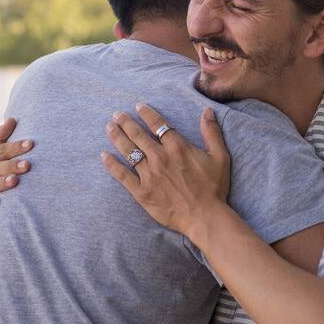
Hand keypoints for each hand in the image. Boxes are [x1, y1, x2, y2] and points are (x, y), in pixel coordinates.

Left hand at [100, 103, 230, 239]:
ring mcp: (149, 175)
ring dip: (117, 137)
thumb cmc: (213, 188)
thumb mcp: (220, 157)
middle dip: (126, 122)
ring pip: (129, 151)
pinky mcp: (142, 192)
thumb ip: (211, 132)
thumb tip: (207, 111)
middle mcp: (160, 158)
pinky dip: (112, 164)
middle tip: (117, 115)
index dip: (147, 114)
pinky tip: (104, 155)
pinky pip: (122, 176)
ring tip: (109, 127)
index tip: (138, 107)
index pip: (158, 125)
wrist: (204, 216)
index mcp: (177, 148)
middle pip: (138, 135)